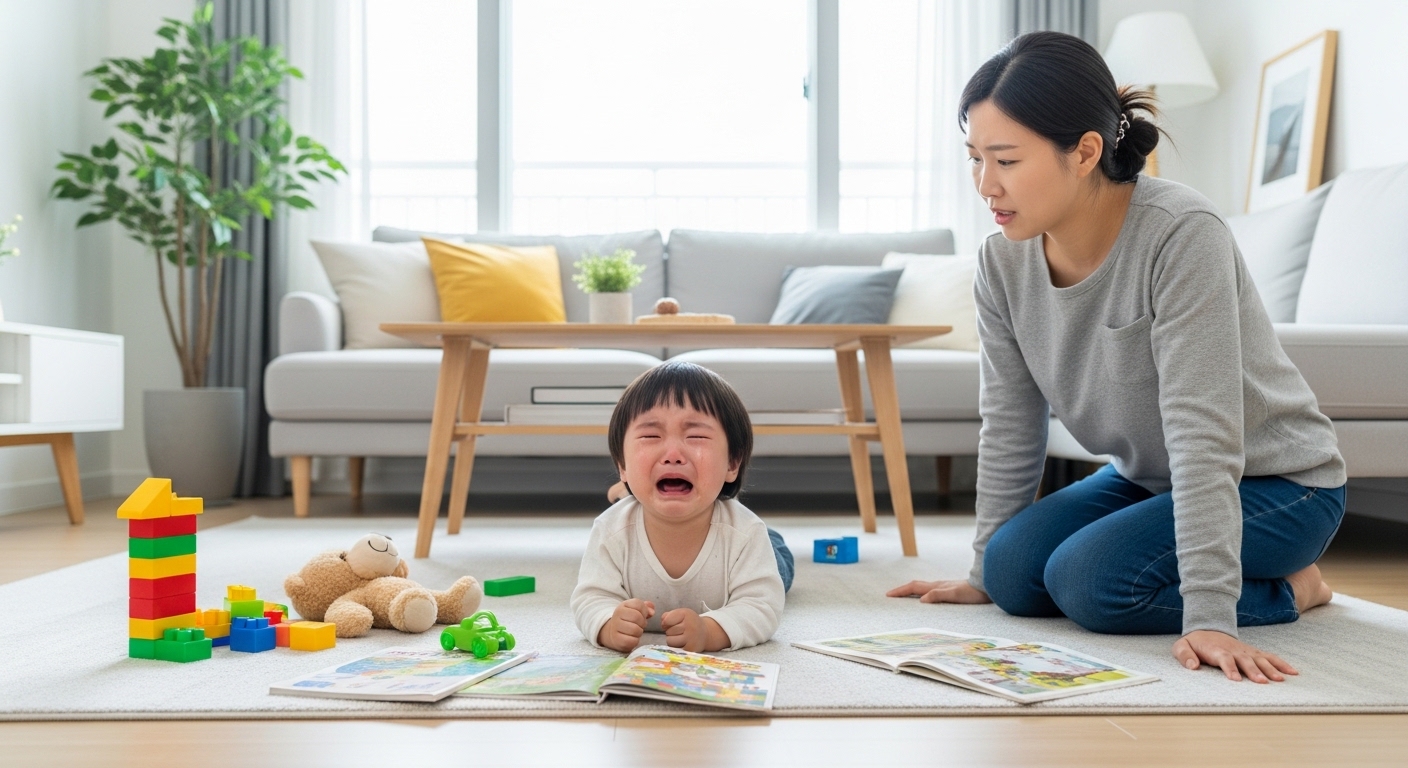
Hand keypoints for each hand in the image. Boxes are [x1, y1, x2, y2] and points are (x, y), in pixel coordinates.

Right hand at [597, 598, 654, 652]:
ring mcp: (615, 627)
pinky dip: (635, 641)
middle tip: (639, 625)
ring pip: (635, 630)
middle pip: (636, 617)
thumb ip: (646, 608)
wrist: (611, 632)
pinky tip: (632, 638)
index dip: (644, 611)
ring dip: (639, 632)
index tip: (642, 616)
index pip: (638, 604)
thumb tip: (652, 612)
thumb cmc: (627, 620)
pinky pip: (632, 641)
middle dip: (642, 623)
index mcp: (623, 605)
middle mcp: (617, 614)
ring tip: (635, 632)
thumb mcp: (635, 610)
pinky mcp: (616, 640)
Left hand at [660, 608, 728, 652]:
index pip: (666, 620)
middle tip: (680, 630)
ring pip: (669, 641)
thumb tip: (662, 624)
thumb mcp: (680, 614)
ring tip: (680, 636)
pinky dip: (676, 646)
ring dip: (672, 639)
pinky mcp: (691, 649)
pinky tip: (684, 642)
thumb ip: (668, 616)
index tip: (674, 622)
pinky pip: (674, 648)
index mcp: (686, 614)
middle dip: (671, 631)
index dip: (667, 622)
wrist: (705, 633)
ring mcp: (691, 638)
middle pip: (668, 631)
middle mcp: (690, 625)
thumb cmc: (689, 622)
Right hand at [886, 579, 992, 603]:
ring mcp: (944, 587)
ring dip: (911, 591)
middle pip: (916, 586)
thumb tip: (921, 600)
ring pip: (923, 587)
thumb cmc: (973, 592)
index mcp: (936, 586)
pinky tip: (926, 598)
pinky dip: (922, 593)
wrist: (988, 585)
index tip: (888, 595)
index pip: (913, 587)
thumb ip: (938, 595)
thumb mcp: (955, 595)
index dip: (900, 591)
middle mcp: (938, 585)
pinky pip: (931, 590)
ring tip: (904, 596)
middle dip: (902, 590)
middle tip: (891, 595)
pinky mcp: (950, 590)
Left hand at [1172, 630, 1297, 682]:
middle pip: (1245, 660)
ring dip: (1270, 669)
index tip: (1235, 679)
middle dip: (1253, 671)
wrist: (1207, 629)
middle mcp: (1234, 650)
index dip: (1230, 668)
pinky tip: (1292, 673)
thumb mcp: (1181, 646)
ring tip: (1280, 680)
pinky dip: (1281, 664)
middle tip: (1262, 682)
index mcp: (1216, 650)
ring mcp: (1245, 651)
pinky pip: (1269, 657)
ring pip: (1260, 659)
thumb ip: (1184, 655)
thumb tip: (1192, 666)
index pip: (1224, 659)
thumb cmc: (1194, 643)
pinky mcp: (1254, 653)